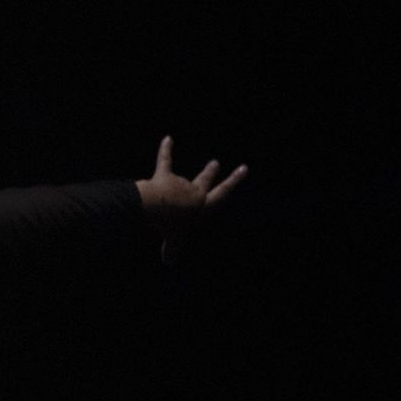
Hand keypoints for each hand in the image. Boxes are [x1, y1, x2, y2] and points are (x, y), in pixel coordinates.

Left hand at [135, 135, 247, 263]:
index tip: (243, 167)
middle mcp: (194, 192)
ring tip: (186, 164)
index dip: (233, 181)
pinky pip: (165, 161)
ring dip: (183, 174)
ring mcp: (179, 183)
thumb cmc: (170, 226)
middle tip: (214, 163)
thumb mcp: (174, 241)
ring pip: (182, 177)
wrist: (157, 208)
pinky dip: (166, 149)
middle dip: (211, 173)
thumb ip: (173, 250)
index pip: (221, 194)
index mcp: (202, 206)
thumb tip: (169, 263)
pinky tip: (167, 137)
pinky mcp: (163, 176)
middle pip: (205, 181)